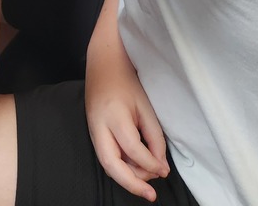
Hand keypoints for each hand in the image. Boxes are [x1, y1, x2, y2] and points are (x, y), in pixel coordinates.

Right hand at [86, 52, 168, 201]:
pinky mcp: (92, 133)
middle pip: (111, 165)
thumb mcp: (146, 107)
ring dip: (128, 176)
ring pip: (107, 165)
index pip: (133, 150)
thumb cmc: (127, 82)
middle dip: (132, 184)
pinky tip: (136, 167)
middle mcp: (99, 126)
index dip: (150, 164)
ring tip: (148, 174)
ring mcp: (92, 130)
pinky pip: (106, 157)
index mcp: (114, 115)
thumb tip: (159, 167)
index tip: (164, 170)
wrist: (103, 64)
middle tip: (151, 194)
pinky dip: (121, 167)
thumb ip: (154, 138)